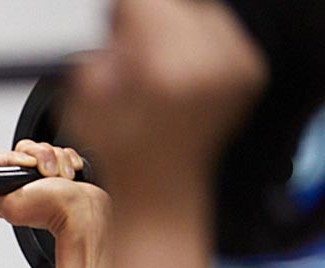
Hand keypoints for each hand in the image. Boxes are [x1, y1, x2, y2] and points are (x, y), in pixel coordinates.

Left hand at [0, 141, 108, 235]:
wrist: (83, 209)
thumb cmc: (51, 208)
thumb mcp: (11, 205)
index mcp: (7, 188)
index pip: (0, 158)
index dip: (16, 158)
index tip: (29, 166)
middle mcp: (23, 180)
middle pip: (25, 148)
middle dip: (41, 158)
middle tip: (48, 175)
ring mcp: (42, 174)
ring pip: (45, 148)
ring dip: (57, 161)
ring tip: (62, 179)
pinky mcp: (61, 168)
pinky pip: (62, 151)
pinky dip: (68, 160)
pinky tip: (69, 176)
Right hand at [68, 0, 266, 181]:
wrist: (161, 186)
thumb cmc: (123, 155)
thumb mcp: (83, 106)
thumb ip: (94, 58)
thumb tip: (115, 31)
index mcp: (163, 72)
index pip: (141, 2)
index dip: (120, 17)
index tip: (115, 35)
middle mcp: (208, 65)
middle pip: (172, 4)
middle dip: (149, 25)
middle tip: (136, 60)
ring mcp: (235, 67)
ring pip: (199, 13)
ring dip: (176, 33)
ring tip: (161, 72)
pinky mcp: (248, 70)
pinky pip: (221, 32)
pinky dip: (200, 46)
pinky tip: (184, 77)